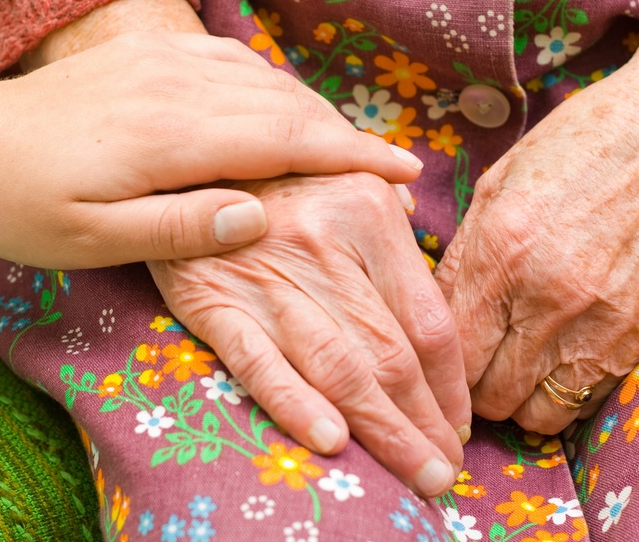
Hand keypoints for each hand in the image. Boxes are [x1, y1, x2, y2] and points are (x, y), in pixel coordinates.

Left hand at [0, 0, 423, 267]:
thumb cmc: (22, 203)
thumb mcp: (90, 239)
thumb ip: (177, 229)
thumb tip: (260, 218)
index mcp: (172, 136)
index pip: (287, 140)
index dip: (353, 156)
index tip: (405, 174)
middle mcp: (179, 86)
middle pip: (289, 106)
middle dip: (349, 137)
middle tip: (393, 171)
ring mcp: (165, 62)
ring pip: (267, 81)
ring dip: (316, 113)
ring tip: (350, 149)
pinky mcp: (151, 53)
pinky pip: (234, 61)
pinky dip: (274, 86)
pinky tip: (285, 108)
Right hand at [148, 172, 470, 496]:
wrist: (177, 165)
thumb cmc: (269, 171)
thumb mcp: (337, 163)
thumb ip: (386, 199)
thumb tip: (422, 214)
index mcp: (366, 210)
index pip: (427, 319)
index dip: (451, 384)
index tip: (460, 422)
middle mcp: (324, 244)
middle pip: (391, 355)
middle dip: (426, 424)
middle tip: (446, 472)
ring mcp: (268, 277)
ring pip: (340, 369)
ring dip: (385, 433)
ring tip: (416, 475)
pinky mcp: (214, 302)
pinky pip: (261, 364)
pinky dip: (297, 406)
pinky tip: (334, 443)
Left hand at [436, 22, 638, 432]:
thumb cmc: (579, 146)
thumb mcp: (498, 185)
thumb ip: (462, 257)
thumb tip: (431, 312)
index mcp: (501, 251)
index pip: (452, 351)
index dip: (439, 361)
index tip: (442, 355)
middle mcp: (547, 295)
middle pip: (490, 395)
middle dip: (474, 387)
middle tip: (477, 363)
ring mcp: (600, 320)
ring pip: (537, 414)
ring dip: (520, 399)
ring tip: (517, 366)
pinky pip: (588, 400)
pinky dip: (565, 392)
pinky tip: (559, 358)